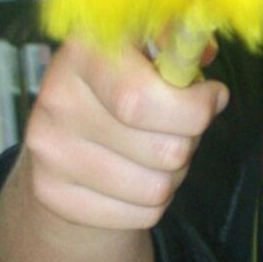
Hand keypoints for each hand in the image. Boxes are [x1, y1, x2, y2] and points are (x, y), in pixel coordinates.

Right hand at [21, 35, 228, 231]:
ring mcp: (49, 150)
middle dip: (190, 141)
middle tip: (184, 129)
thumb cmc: (124, 85)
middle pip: (163, 148)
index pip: (142, 97)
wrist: (64, 134)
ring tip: (159, 152)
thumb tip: (204, 64)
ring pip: (157, 187)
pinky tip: (137, 177)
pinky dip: (154, 202)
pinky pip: (141, 214)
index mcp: (85, 50)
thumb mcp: (149, 51)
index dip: (192, 107)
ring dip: (174, 174)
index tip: (213, 98)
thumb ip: (180, 48)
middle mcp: (57, 98)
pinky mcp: (51, 193)